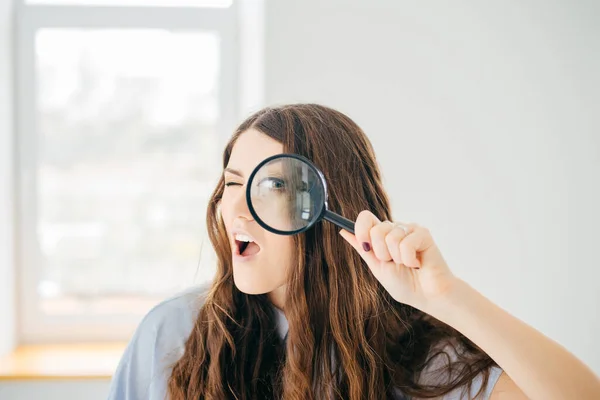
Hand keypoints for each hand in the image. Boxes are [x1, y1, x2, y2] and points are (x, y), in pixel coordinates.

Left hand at [340, 210, 457, 309]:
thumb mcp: (377, 266)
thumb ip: (362, 248)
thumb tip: (343, 231)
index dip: (361, 230)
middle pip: (376, 229)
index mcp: (382, 235)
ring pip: (391, 237)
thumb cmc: (405, 284)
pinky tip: (417, 264)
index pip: (365, 218)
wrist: (426, 296)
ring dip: (398, 258)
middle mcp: (395, 229)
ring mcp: (409, 230)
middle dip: (382, 253)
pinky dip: (410, 259)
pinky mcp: (423, 234)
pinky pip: (406, 242)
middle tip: (395, 262)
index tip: (366, 246)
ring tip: (408, 264)